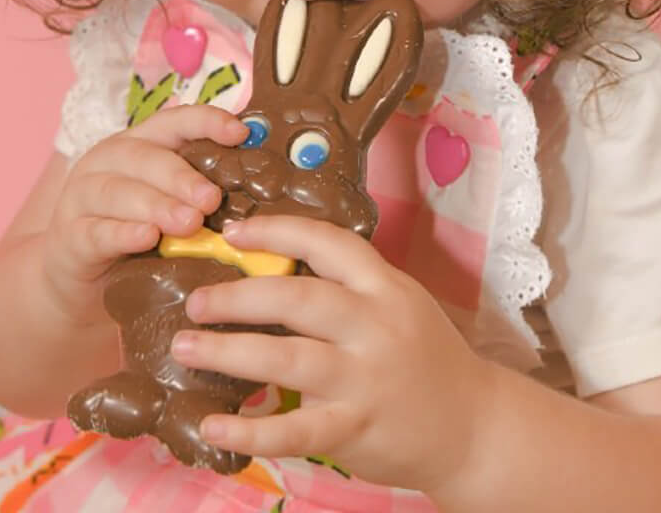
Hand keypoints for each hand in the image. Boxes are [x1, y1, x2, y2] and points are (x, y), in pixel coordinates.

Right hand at [41, 104, 248, 319]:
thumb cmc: (135, 234)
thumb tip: (258, 190)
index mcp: (139, 145)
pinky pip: (96, 231)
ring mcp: (83, 197)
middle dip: (182, 177)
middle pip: (145, 158)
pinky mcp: (69, 237)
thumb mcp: (167, 206)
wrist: (77, 280)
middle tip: (212, 199)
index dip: (206, 121)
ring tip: (188, 223)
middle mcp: (108, 162)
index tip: (239, 133)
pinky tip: (146, 238)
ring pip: (118, 192)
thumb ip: (198, 193)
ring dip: (156, 205)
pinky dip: (122, 233)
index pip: (173, 122)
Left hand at [168, 215, 493, 493]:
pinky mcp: (357, 428)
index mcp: (384, 286)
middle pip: (298, 297)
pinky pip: (296, 430)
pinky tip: (214, 426)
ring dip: (228, 352)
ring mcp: (365, 378)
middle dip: (238, 295)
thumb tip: (271, 265)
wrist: (475, 427)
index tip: (233, 231)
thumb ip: (347, 286)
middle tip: (194, 300)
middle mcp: (375, 325)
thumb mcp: (398, 303)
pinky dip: (251, 430)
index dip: (275, 230)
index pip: (326, 242)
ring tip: (185, 347)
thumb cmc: (424, 356)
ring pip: (288, 358)